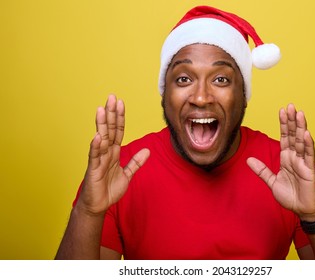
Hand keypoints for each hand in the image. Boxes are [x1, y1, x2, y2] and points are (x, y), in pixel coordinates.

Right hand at [77, 95, 149, 215]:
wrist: (98, 206)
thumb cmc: (109, 189)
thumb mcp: (127, 174)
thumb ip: (136, 162)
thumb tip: (147, 150)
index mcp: (113, 153)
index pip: (118, 131)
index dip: (120, 117)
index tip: (121, 103)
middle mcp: (105, 153)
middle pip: (109, 130)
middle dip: (111, 114)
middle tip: (111, 97)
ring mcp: (98, 160)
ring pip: (101, 139)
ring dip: (102, 125)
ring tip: (102, 109)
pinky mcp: (93, 170)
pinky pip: (95, 156)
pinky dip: (96, 146)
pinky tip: (97, 136)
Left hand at [247, 104, 314, 220]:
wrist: (303, 210)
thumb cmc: (291, 196)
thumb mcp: (272, 181)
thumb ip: (262, 170)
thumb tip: (248, 160)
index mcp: (287, 158)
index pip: (285, 137)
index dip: (283, 124)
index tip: (282, 111)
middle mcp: (295, 157)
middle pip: (293, 135)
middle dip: (291, 120)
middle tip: (290, 106)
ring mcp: (303, 162)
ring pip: (301, 141)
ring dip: (300, 127)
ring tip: (299, 113)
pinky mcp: (309, 170)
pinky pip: (308, 155)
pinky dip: (307, 144)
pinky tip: (306, 133)